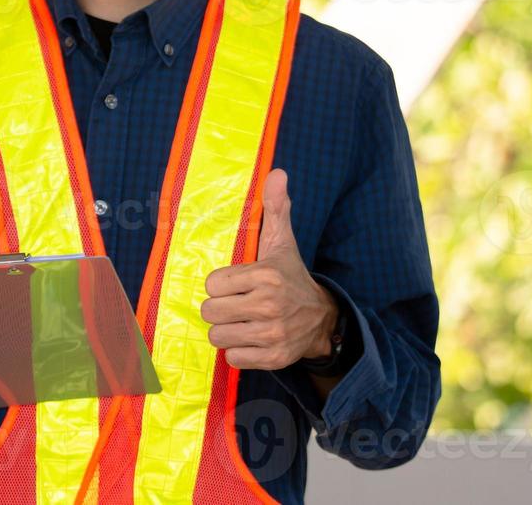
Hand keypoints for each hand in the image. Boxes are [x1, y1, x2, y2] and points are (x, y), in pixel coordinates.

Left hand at [201, 168, 338, 370]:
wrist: (322, 319)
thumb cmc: (290, 276)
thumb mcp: (282, 242)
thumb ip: (275, 208)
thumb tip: (277, 172)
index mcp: (266, 275)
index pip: (213, 284)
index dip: (220, 284)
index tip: (235, 284)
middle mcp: (269, 305)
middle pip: (210, 312)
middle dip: (219, 309)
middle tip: (236, 305)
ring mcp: (272, 334)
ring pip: (217, 336)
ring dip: (226, 331)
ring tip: (242, 322)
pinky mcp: (273, 358)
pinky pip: (232, 358)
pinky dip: (238, 351)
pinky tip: (252, 339)